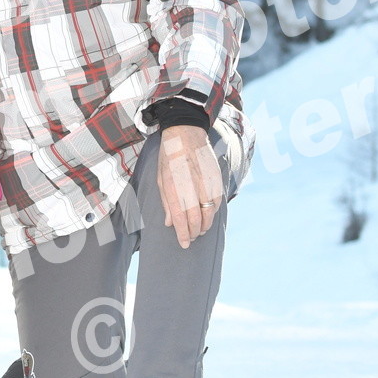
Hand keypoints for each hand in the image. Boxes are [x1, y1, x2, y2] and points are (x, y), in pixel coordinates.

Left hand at [155, 126, 223, 248]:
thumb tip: (169, 223)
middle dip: (194, 232)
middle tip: (191, 239)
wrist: (186, 133)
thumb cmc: (169, 157)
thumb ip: (166, 202)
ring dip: (205, 225)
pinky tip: (207, 217)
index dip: (183, 234)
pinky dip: (212, 213)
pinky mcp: (216, 179)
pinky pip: (216, 202)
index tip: (184, 244)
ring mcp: (206, 182)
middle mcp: (191, 186)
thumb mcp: (161, 178)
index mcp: (174, 186)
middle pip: (196, 218)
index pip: (180, 217)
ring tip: (199, 231)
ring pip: (209, 213)